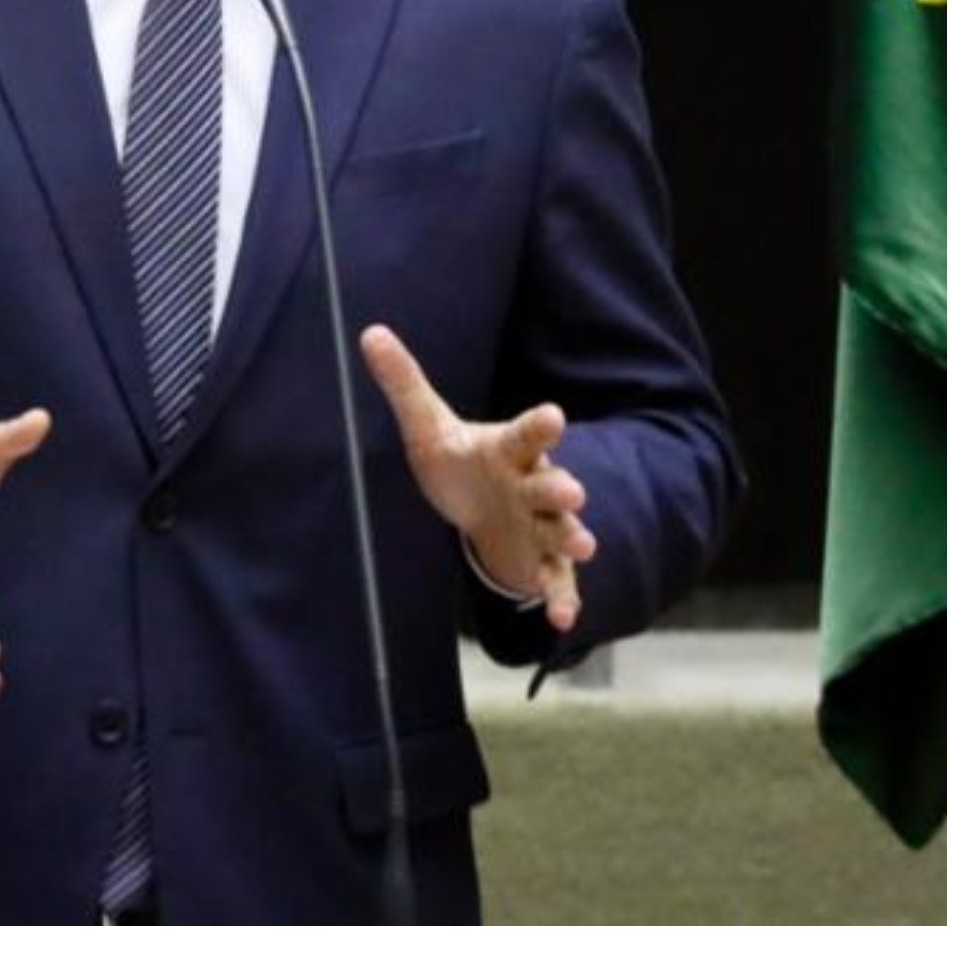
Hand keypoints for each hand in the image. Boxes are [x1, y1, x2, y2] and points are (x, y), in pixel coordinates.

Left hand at [358, 325, 595, 631]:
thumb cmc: (460, 463)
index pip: (526, 434)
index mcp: (509, 449)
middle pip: (549, 485)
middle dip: (561, 490)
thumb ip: (405, 383)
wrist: (484, 509)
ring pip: (561, 530)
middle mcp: (532, 485)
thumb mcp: (429, 426)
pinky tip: (561, 621)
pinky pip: (555, 580)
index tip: (553, 415)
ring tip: (583, 545)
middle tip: (573, 492)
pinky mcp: (541, 561)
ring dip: (571, 537)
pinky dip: (561, 598)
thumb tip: (370, 332)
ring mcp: (541, 525)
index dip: (539, 426)